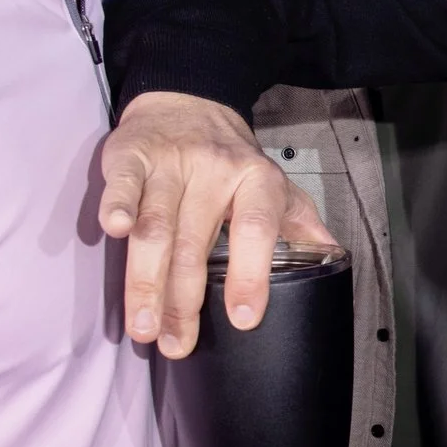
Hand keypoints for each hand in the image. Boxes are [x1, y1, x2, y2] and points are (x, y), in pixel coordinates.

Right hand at [97, 90, 337, 356]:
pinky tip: (114, 233)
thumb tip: (332, 255)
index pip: (256, 229)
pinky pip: (124, 184)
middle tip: (175, 344)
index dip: (251, 274)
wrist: (188, 102)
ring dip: (146, 280)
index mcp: (257, 180)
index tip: (242, 318)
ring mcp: (171, 162)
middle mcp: (215, 170)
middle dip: (183, 300)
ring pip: (157, 226)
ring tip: (143, 327)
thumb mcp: (273, 185)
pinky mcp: (132, 156)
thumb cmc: (231, 160)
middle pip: (196, 242)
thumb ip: (298, 220)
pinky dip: (118, 206)